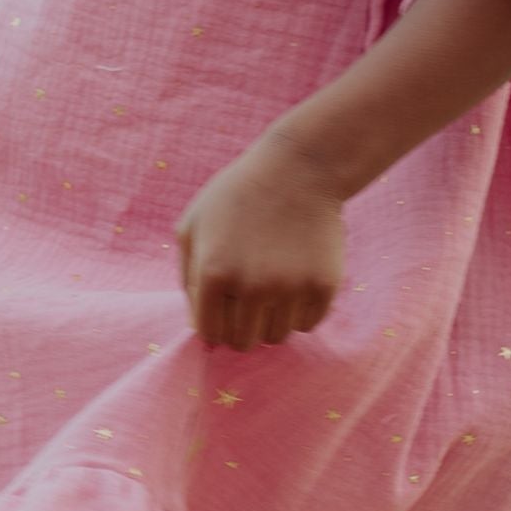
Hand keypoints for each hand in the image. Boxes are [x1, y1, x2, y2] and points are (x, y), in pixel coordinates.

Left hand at [174, 128, 344, 351]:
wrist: (299, 168)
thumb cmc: (239, 196)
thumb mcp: (193, 225)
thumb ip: (188, 279)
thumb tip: (201, 331)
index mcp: (213, 273)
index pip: (210, 333)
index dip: (215, 325)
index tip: (224, 308)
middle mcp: (251, 286)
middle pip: (243, 342)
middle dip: (242, 326)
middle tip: (249, 298)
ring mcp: (290, 288)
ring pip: (276, 337)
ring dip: (271, 319)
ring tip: (273, 284)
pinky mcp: (323, 286)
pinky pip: (307, 325)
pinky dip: (300, 311)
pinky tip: (296, 279)